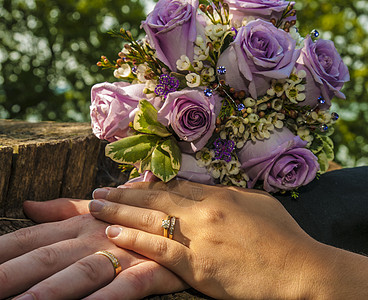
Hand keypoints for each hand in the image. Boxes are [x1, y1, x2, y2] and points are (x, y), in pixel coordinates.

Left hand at [0, 198, 186, 299]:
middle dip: (11, 274)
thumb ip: (65, 209)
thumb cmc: (144, 214)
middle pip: (46, 257)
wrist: (194, 219)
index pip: (31, 237)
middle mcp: (96, 237)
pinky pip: (128, 287)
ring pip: (82, 273)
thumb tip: (28, 205)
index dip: (1, 251)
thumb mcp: (102, 210)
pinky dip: (108, 298)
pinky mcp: (151, 270)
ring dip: (52, 290)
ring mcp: (125, 253)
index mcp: (82, 223)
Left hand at [89, 181, 320, 298]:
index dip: (150, 184)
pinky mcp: (195, 265)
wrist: (299, 270)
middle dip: (125, 193)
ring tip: (95, 206)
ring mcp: (198, 236)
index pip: (177, 185)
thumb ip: (231, 196)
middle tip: (100, 190)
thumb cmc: (285, 238)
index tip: (132, 183)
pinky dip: (132, 239)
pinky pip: (156, 248)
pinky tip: (112, 234)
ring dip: (118, 212)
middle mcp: (205, 211)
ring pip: (149, 218)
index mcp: (221, 195)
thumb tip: (210, 192)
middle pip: (156, 197)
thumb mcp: (260, 206)